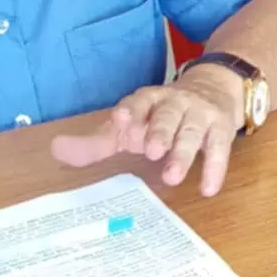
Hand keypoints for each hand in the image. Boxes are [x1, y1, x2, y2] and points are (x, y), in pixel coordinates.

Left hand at [50, 68, 245, 195]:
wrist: (215, 88)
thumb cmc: (160, 116)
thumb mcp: (129, 125)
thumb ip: (96, 142)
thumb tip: (55, 150)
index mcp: (149, 100)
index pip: (138, 102)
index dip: (130, 110)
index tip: (120, 121)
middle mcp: (175, 103)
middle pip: (167, 115)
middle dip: (160, 131)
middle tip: (151, 151)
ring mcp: (200, 114)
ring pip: (193, 131)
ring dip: (184, 152)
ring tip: (172, 177)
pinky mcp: (221, 128)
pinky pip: (220, 148)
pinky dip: (215, 168)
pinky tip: (208, 188)